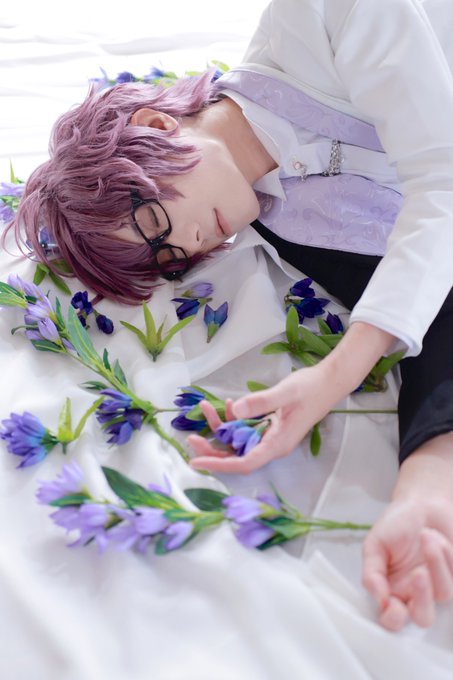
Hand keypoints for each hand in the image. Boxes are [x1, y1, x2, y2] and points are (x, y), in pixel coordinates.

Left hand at [189, 364, 336, 473]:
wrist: (330, 381)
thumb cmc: (311, 388)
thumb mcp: (286, 392)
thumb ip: (261, 402)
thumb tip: (235, 409)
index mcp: (277, 444)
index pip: (244, 463)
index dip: (218, 464)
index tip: (196, 461)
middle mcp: (272, 445)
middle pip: (237, 456)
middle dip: (213, 449)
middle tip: (191, 438)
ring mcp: (271, 436)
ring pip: (239, 441)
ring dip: (221, 428)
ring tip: (205, 409)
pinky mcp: (270, 426)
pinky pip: (246, 428)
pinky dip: (234, 418)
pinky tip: (227, 403)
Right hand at [363, 434, 452, 629]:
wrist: (421, 503)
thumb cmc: (395, 524)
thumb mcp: (374, 544)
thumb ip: (371, 572)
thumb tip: (378, 599)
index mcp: (391, 589)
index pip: (392, 619)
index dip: (393, 619)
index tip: (391, 605)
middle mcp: (415, 593)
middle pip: (423, 617)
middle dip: (422, 599)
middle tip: (419, 574)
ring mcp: (439, 584)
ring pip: (444, 593)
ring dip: (435, 562)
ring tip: (426, 535)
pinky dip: (447, 553)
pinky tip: (436, 538)